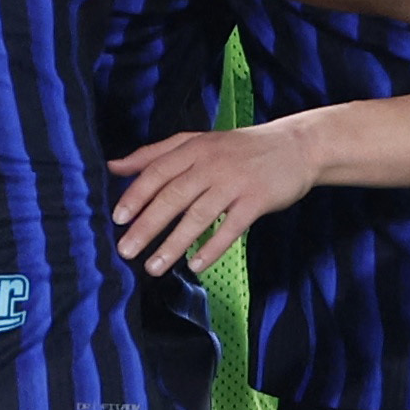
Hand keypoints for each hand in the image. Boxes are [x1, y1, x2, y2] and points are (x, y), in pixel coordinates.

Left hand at [109, 122, 317, 275]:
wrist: (295, 146)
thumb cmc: (240, 149)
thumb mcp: (197, 142)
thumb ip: (155, 154)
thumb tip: (113, 166)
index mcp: (193, 148)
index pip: (157, 171)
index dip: (136, 195)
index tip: (117, 219)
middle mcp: (211, 163)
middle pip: (172, 196)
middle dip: (146, 226)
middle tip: (125, 250)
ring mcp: (234, 182)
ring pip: (197, 216)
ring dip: (172, 244)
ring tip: (153, 267)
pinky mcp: (256, 200)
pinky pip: (230, 228)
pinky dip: (211, 248)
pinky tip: (194, 265)